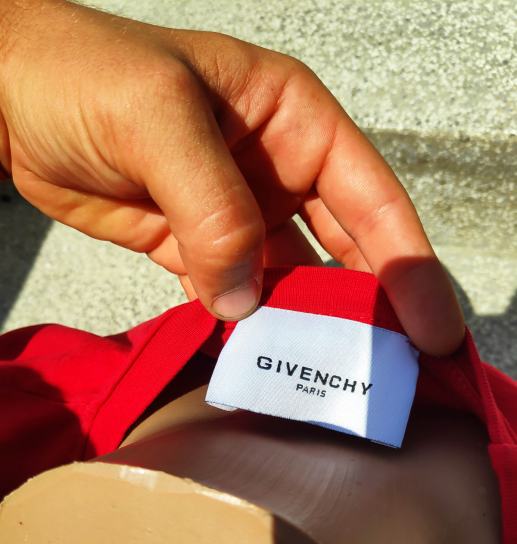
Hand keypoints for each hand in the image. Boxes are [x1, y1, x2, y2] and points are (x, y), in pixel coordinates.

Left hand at [0, 0, 463, 353]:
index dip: (408, 264)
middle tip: (396, 370)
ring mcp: (236, 213)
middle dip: (372, 306)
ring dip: (308, 326)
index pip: (371, 197)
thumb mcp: (158, 118)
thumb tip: (244, 297)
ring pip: (290, 280)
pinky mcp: (194, 248)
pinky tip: (266, 360)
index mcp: (292, 120)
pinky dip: (251, 327)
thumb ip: (212, 205)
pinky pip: (236, 295)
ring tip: (332, 378)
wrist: (10, 101)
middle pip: (344, 248)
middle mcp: (276, 169)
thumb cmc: (85, 74)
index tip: (433, 326)